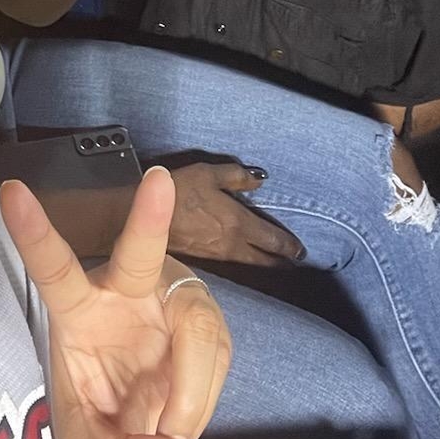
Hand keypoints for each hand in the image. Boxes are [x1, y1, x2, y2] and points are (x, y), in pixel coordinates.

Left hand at [1, 167, 230, 438]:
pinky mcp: (202, 320)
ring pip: (196, 323)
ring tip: (171, 432)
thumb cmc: (101, 428)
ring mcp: (168, 300)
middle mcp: (124, 292)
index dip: (33, 232)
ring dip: (191, 387)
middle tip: (159, 181)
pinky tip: (183, 416)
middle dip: (150, 218)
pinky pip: (217, 352)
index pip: (53, 268)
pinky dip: (204, 398)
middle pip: (139, 254)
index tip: (11, 189)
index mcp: (76, 312)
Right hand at [168, 162, 304, 265]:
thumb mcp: (208, 173)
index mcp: (238, 223)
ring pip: (247, 262)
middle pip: (262, 259)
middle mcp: (231, 244)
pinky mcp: (202, 259)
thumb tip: (260, 179)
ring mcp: (216, 255)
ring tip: (274, 264)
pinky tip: (242, 259)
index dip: (288, 246)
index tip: (301, 251)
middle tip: (294, 264)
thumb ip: (237, 176)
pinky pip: (231, 262)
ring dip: (263, 263)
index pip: (272, 239)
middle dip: (280, 261)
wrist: (138, 218)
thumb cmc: (176, 192)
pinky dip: (243, 261)